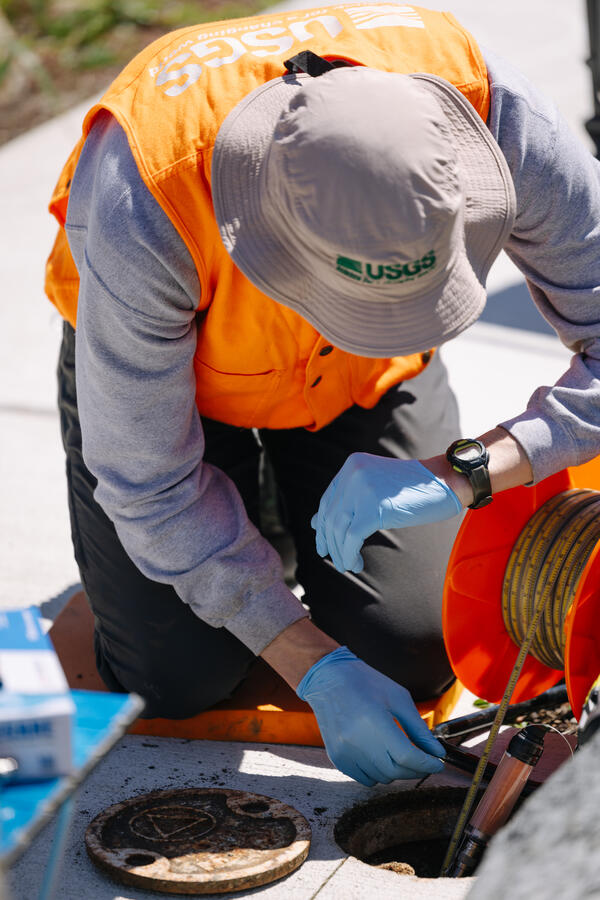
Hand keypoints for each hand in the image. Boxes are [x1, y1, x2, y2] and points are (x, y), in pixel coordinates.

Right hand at [296, 647, 445, 785]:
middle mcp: (356, 740)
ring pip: (382, 778)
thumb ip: (418, 728)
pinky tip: (383, 757)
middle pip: (396, 771)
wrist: (329, 679)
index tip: (438, 762)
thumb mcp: (398, 698)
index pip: (407, 756)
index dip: (427, 764)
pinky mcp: (337, 758)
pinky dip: (379, 774)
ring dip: (398, 771)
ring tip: (402, 755)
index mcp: (374, 721)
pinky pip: (365, 779)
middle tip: (425, 760)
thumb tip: (435, 751)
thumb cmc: (366, 683)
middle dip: (417, 769)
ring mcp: (344, 752)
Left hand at [311, 454, 461, 572]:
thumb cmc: (414, 488)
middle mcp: (353, 473)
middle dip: (328, 541)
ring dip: (340, 552)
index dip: (322, 525)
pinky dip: (349, 554)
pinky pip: (352, 537)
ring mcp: (363, 489)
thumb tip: (315, 522)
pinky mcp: (374, 508)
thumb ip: (348, 500)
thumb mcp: (376, 488)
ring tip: (348, 565)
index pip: (328, 499)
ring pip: (338, 529)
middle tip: (332, 558)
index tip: (324, 544)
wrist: (445, 482)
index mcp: (352, 465)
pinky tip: (355, 563)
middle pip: (330, 515)